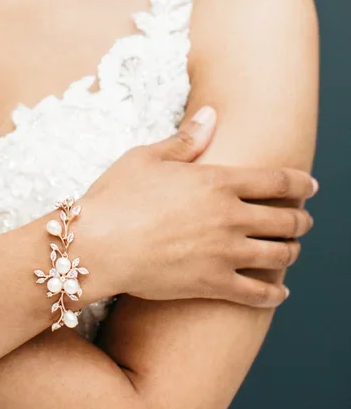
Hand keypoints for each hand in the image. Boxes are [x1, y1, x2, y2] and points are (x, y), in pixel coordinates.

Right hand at [78, 106, 316, 307]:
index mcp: (217, 181)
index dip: (300, 183)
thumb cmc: (115, 196)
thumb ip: (185, 139)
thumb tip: (211, 114)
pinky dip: (274, 294)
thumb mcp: (147, 157)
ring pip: (278, 255)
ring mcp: (224, 253)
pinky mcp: (213, 284)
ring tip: (291, 251)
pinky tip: (278, 292)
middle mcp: (230, 216)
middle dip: (301, 220)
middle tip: (304, 221)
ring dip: (291, 252)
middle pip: (285, 219)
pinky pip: (257, 294)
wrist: (96, 245)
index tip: (311, 186)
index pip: (276, 180)